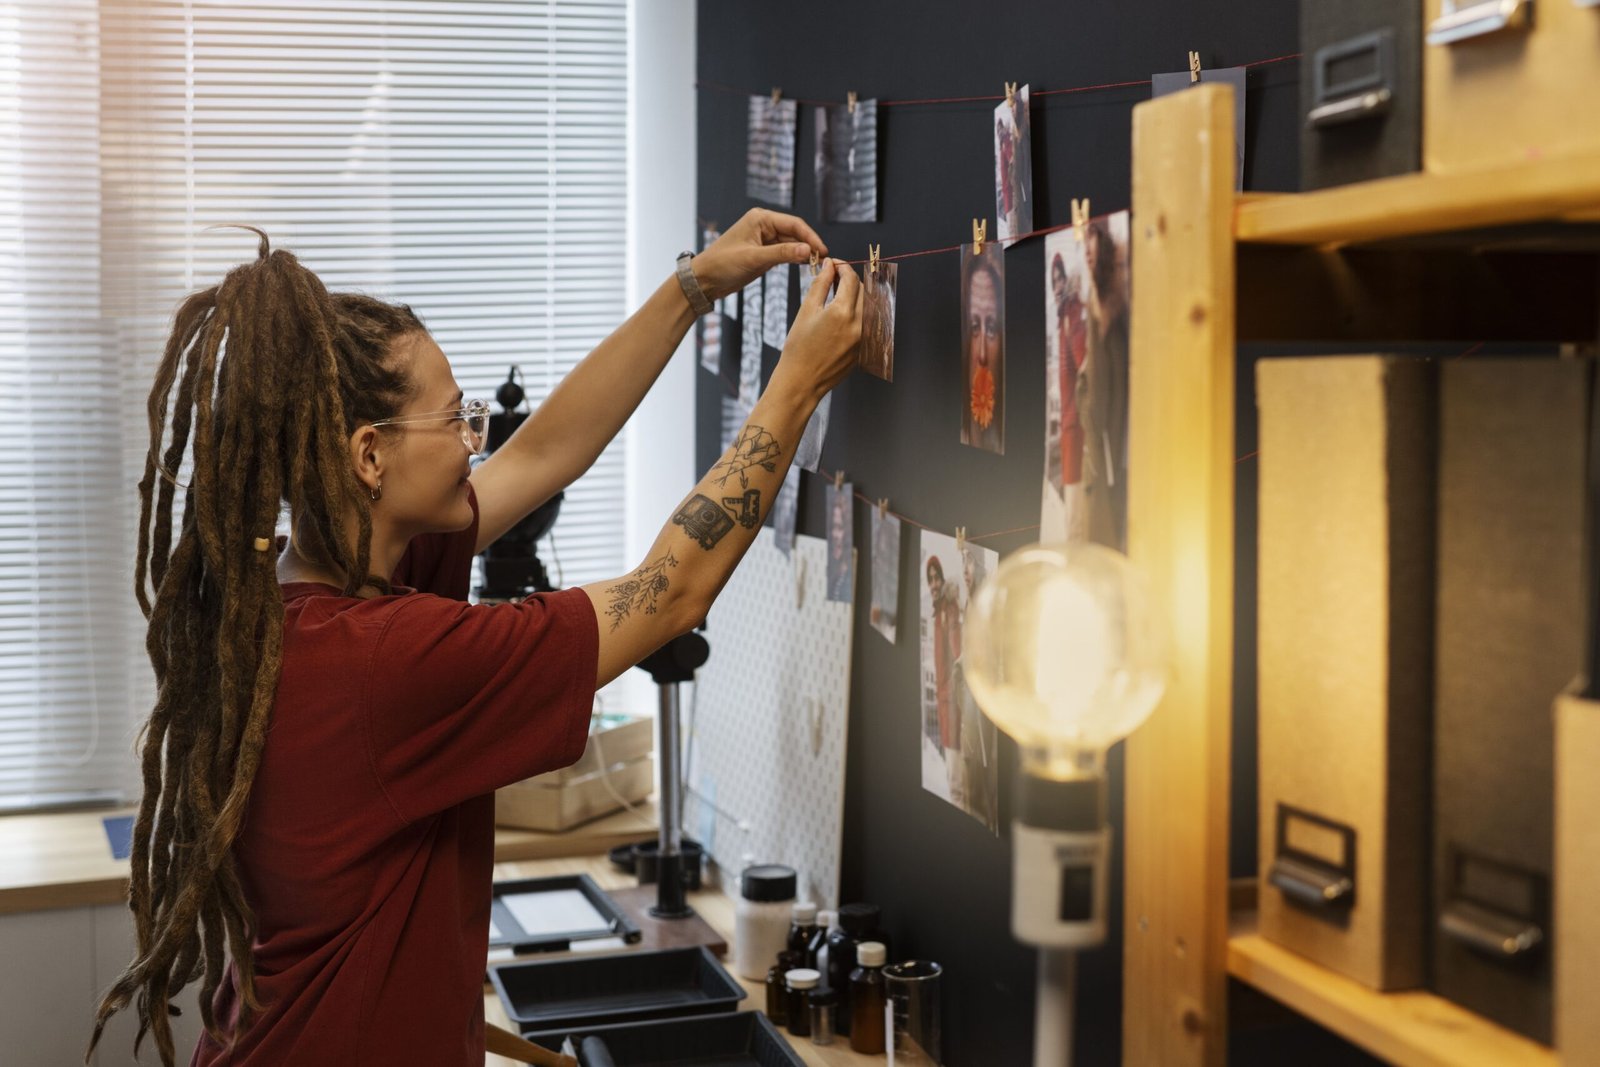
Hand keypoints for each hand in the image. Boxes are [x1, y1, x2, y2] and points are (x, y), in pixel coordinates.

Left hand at [692, 208, 826, 301]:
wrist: (704, 280)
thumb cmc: (723, 264)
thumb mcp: (754, 259)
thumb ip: (782, 254)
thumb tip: (808, 250)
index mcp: (760, 218)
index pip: (794, 224)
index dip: (810, 237)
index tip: (822, 251)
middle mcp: (763, 225)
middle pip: (794, 233)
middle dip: (809, 245)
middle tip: (823, 260)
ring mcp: (764, 239)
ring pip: (791, 243)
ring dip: (803, 253)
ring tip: (817, 264)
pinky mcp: (763, 252)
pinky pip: (784, 252)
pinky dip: (794, 258)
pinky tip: (805, 264)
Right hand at [770, 258, 862, 402]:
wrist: (801, 381)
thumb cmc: (798, 348)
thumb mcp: (806, 311)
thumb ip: (820, 285)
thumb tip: (829, 266)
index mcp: (842, 313)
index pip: (851, 279)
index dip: (842, 267)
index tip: (833, 265)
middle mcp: (859, 325)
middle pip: (863, 290)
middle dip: (851, 280)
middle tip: (834, 278)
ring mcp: (865, 338)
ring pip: (869, 306)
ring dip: (857, 295)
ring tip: (838, 295)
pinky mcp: (866, 349)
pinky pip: (869, 323)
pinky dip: (860, 313)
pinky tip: (844, 314)